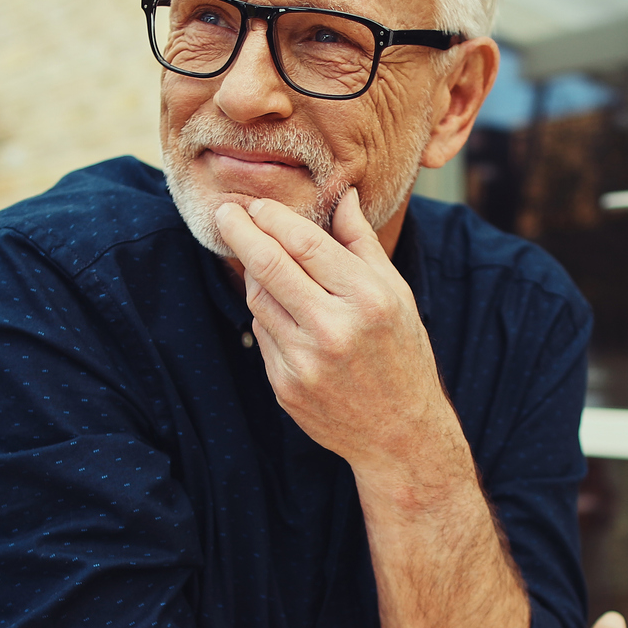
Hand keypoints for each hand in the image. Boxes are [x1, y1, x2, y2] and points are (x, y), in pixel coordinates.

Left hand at [213, 190, 463, 483]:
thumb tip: (340, 193)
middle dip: (240, 231)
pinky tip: (282, 309)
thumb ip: (362, 243)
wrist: (400, 433)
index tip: (257, 204)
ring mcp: (306, 362)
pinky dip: (266, 314)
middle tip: (225, 212)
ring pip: (258, 299)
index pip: (304, 242)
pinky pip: (262, 334)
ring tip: (258, 259)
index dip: (273, 217)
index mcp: (367, 299)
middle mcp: (334, 330)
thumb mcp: (396, 294)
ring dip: (252, 273)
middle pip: (268, 265)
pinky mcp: (285, 387)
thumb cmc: (402, 354)